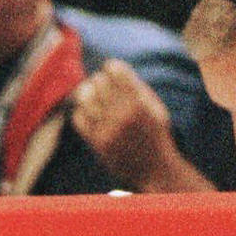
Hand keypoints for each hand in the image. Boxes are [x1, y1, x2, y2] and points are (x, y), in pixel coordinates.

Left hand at [70, 60, 185, 190]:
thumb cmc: (155, 134)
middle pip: (98, 82)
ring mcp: (109, 129)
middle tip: (99, 84)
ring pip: (85, 98)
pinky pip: (79, 118)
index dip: (111, 67)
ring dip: (86, 94)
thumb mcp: (155, 107)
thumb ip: (137, 87)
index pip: (115, 70)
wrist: (156, 170)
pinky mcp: (98, 143)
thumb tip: (111, 66)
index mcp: (140, 102)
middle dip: (98, 80)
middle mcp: (123, 114)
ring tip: (90, 95)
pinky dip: (81, 112)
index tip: (111, 70)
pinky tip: (88, 113)